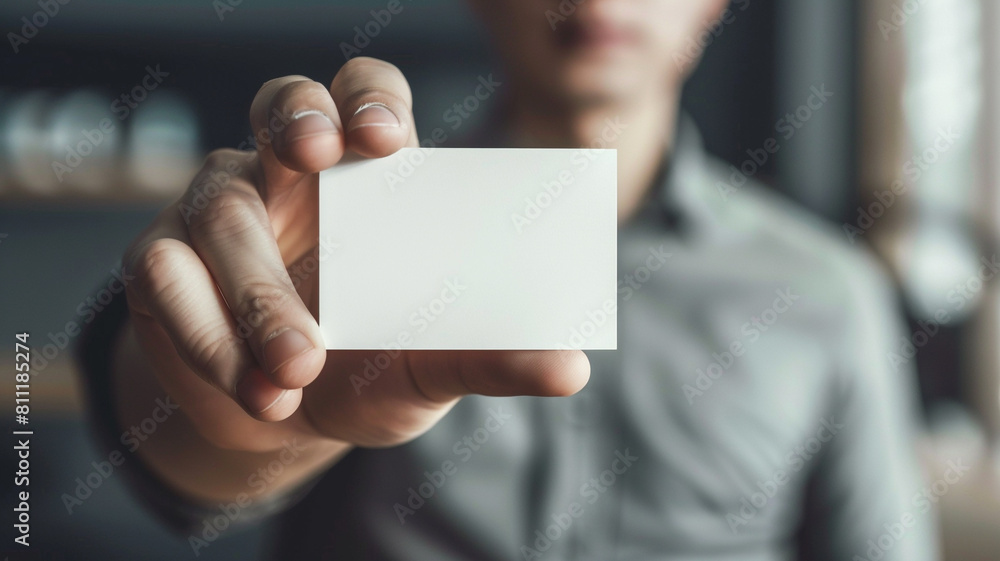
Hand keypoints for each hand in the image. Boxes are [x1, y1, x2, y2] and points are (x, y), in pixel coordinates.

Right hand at [122, 57, 590, 452]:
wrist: (285, 417)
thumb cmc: (370, 367)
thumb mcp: (430, 364)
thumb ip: (488, 355)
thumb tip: (571, 368)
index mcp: (363, 178)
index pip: (364, 97)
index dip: (370, 100)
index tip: (389, 140)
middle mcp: (287, 175)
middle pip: (283, 106)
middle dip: (297, 120)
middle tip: (316, 155)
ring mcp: (218, 210)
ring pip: (220, 209)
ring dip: (256, 293)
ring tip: (296, 371)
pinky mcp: (162, 263)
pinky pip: (164, 280)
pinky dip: (208, 339)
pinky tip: (252, 388)